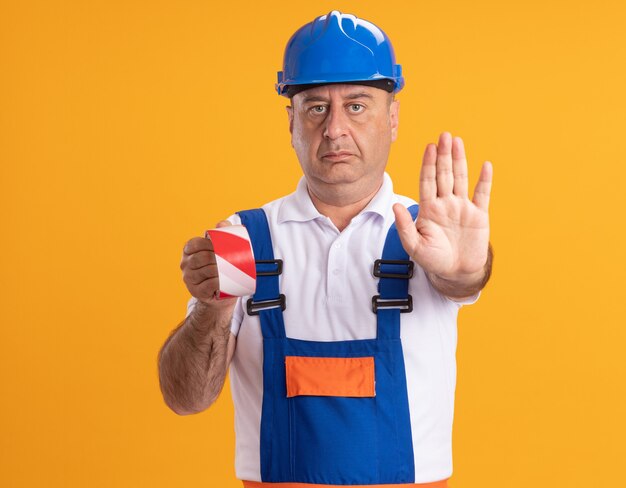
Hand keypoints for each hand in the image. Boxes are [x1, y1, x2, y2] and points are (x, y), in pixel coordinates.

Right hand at [180, 220, 237, 306]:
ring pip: (204, 271)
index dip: (209, 244)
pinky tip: (224, 280)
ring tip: (229, 268)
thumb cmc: (219, 265)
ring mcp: (189, 278)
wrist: (220, 291)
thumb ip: (222, 233)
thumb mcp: (220, 248)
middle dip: (216, 257)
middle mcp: (185, 264)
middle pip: (200, 257)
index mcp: (188, 250)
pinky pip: (207, 285)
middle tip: (229, 258)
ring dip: (218, 269)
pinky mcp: (196, 291)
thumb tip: (221, 224)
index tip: (222, 246)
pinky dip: (217, 281)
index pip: (195, 244)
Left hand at [393, 132, 491, 287]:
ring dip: (459, 160)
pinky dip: (484, 180)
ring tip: (457, 141)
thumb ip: (405, 226)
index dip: (428, 164)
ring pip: (460, 179)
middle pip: (444, 174)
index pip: (428, 181)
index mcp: (429, 209)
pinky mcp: (478, 215)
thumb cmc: (433, 260)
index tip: (429, 147)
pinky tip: (485, 165)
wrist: (456, 272)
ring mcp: (462, 207)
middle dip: (443, 155)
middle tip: (443, 135)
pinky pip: (482, 194)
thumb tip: (395, 206)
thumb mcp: (414, 246)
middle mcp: (445, 204)